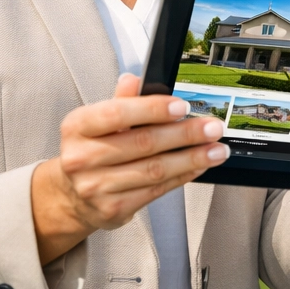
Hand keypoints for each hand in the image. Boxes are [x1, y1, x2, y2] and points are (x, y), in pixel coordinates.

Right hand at [30, 73, 229, 262]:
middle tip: (212, 127)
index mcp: (78, 127)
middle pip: (143, 143)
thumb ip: (121, 101)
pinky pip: (156, 190)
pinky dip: (182, 176)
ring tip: (216, 149)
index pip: (117, 113)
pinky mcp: (113, 209)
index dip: (152, 109)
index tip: (182, 107)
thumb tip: (135, 79)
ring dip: (192, 158)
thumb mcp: (97, 121)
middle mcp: (82, 158)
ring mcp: (96, 187)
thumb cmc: (92, 150)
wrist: (73, 195)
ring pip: (154, 170)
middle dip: (185, 134)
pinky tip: (198, 166)